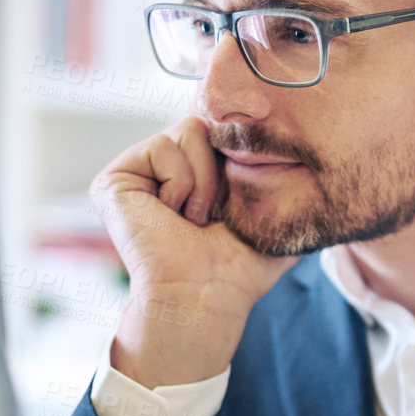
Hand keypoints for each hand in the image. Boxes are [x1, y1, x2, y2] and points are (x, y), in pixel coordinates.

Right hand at [91, 115, 297, 387]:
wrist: (206, 294)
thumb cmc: (240, 266)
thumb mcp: (273, 211)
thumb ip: (283, 176)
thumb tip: (299, 146)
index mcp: (195, 174)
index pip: (223, 130)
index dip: (238, 157)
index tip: (236, 203)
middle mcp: (164, 170)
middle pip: (207, 122)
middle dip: (222, 169)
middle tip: (213, 215)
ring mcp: (138, 173)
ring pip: (188, 130)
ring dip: (203, 182)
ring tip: (192, 220)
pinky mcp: (115, 179)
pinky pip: (164, 146)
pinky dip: (180, 183)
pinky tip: (172, 216)